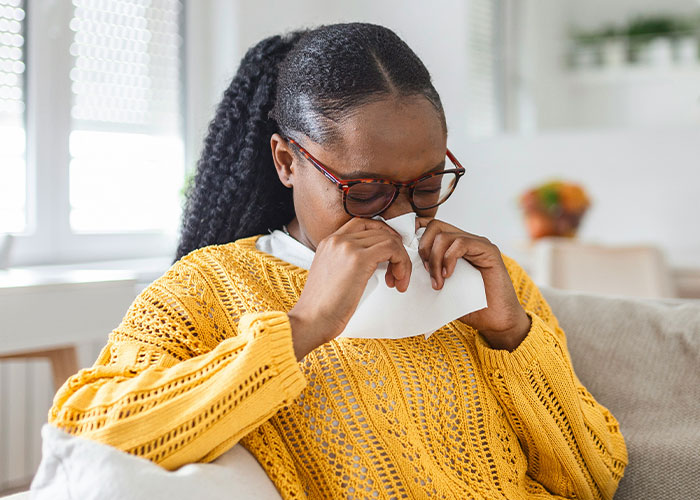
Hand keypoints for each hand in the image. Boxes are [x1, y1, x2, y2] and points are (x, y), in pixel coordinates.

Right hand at [288, 218, 411, 358]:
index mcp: (329, 241)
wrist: (311, 320)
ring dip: (401, 260)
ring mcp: (348, 247)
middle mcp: (337, 239)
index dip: (383, 236)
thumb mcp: (332, 275)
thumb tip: (374, 263)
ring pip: (389, 239)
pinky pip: (392, 249)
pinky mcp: (360, 259)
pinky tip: (398, 281)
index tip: (390, 255)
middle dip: (395, 251)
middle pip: (379, 231)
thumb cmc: (322, 308)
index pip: (363, 223)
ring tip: (398, 281)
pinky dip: (402, 263)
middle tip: (397, 274)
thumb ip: (347, 262)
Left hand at [416, 217, 530, 350]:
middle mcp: (466, 240)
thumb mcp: (440, 287)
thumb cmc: (468, 306)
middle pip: (434, 226)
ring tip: (437, 281)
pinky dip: (449, 259)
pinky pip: (461, 243)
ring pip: (444, 235)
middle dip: (423, 248)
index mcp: (453, 246)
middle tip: (424, 271)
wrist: (495, 321)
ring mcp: (478, 243)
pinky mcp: (488, 250)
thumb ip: (428, 272)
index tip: (407, 257)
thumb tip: (404, 267)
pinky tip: (448, 276)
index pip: (429, 227)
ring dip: (434, 259)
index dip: (414, 236)